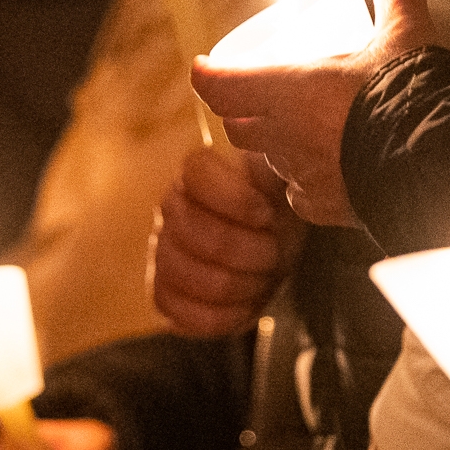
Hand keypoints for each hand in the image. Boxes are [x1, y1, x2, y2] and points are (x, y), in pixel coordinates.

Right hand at [149, 146, 305, 334]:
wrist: (277, 254)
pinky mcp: (163, 291)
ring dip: (233, 285)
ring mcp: (162, 251)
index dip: (233, 198)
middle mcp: (172, 208)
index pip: (196, 171)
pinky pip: (171, 307)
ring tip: (261, 280)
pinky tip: (242, 307)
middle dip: (242, 251)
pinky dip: (214, 315)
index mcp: (199, 174)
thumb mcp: (287, 181)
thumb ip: (277, 157)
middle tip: (272, 255)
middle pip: (190, 231)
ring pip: (179, 272)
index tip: (266, 215)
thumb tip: (268, 134)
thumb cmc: (280, 214)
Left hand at [190, 0, 434, 227]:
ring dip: (279, 145)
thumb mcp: (405, 37)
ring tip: (305, 131)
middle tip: (258, 97)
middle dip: (242, 112)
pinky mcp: (322, 207)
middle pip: (239, 128)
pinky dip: (308, 181)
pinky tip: (331, 170)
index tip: (203, 66)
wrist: (436, 161)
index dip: (207, 75)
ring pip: (272, 160)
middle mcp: (284, 137)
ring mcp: (301, 176)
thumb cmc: (409, 96)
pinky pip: (301, 194)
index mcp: (288, 91)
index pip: (222, 86)